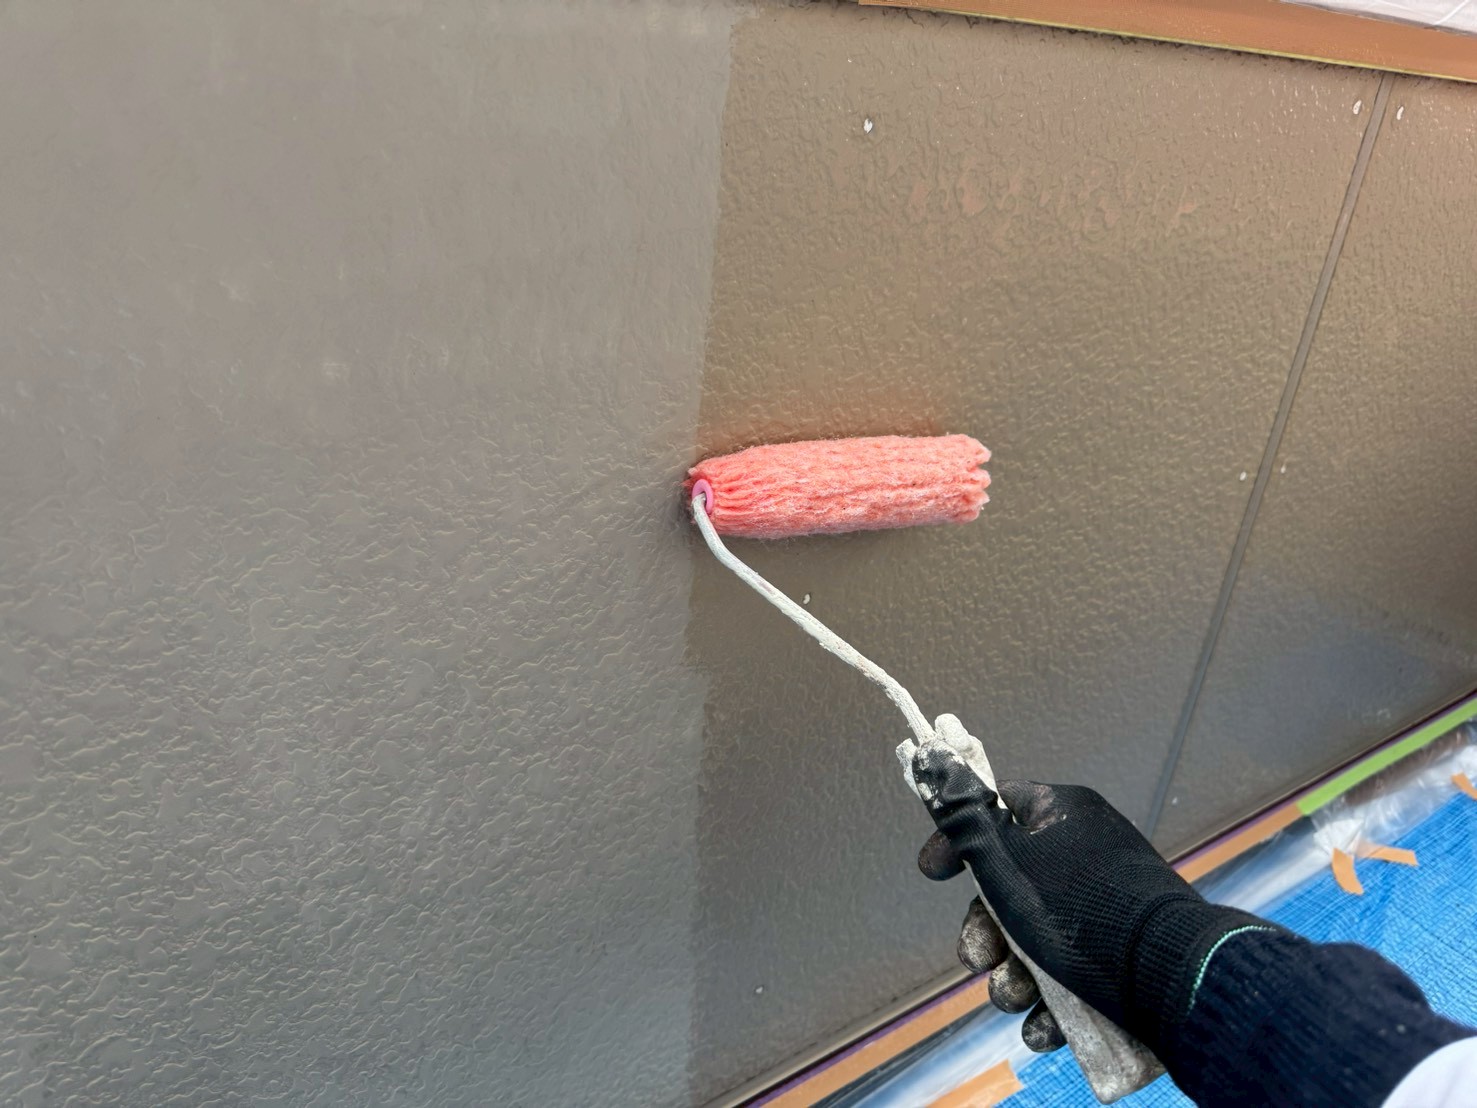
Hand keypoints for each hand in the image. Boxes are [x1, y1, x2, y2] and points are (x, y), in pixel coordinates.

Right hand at [912, 741, 1263, 1049]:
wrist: (1173, 978)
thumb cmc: (1084, 911)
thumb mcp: (1008, 862)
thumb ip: (966, 821)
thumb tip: (934, 761)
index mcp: (1063, 815)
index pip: (998, 808)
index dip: (960, 841)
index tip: (934, 872)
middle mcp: (1086, 854)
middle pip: (1010, 888)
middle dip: (985, 934)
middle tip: (978, 959)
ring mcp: (1106, 906)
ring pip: (1036, 938)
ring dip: (1012, 976)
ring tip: (1013, 998)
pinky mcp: (1122, 955)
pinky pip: (1072, 973)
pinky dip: (1050, 1001)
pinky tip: (1042, 1024)